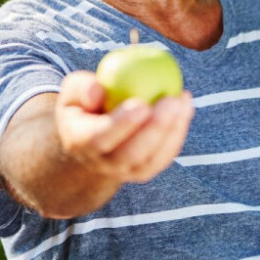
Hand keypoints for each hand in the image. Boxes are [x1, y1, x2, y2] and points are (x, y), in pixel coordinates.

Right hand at [54, 71, 194, 183]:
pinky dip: (178, 133)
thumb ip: (81, 87)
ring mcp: (125, 172)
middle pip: (132, 154)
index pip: (100, 138)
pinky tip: (186, 107)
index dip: (122, 124)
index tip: (142, 104)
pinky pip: (165, 156)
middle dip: (155, 128)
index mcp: (80, 143)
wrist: (91, 141)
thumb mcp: (74, 92)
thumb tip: (97, 90)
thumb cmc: (85, 106)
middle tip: (171, 99)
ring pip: (153, 159)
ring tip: (183, 99)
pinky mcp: (144, 172)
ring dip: (173, 130)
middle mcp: (102, 163)